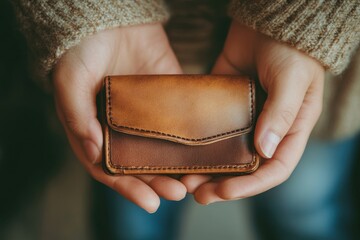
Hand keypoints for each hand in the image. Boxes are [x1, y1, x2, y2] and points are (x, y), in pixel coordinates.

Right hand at [53, 23, 185, 212]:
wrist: (111, 17)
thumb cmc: (82, 49)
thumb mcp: (71, 82)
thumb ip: (78, 118)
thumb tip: (95, 153)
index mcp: (95, 130)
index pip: (111, 169)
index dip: (129, 187)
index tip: (150, 202)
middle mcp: (122, 128)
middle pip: (140, 164)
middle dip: (158, 182)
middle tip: (177, 193)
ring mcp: (146, 116)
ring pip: (163, 149)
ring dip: (177, 167)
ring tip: (194, 180)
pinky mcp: (167, 99)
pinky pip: (180, 122)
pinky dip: (191, 140)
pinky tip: (204, 151)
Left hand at [181, 21, 324, 203]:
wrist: (267, 25)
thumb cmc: (291, 52)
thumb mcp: (291, 81)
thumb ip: (280, 114)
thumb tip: (264, 151)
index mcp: (289, 131)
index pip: (274, 169)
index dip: (251, 185)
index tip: (224, 191)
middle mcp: (265, 130)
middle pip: (245, 168)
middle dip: (223, 184)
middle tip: (198, 194)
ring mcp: (242, 120)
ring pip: (224, 153)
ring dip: (205, 168)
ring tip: (184, 179)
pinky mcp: (221, 108)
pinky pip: (208, 131)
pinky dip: (196, 144)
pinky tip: (180, 152)